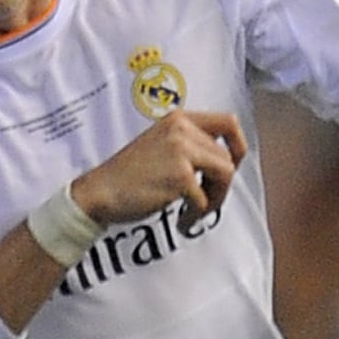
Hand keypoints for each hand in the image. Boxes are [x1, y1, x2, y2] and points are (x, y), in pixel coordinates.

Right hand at [73, 111, 250, 230]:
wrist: (100, 191)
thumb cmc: (126, 175)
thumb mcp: (160, 145)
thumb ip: (189, 145)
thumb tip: (222, 162)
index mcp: (178, 119)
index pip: (227, 122)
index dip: (238, 144)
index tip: (235, 162)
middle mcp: (181, 130)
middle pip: (226, 157)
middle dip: (221, 184)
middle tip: (205, 200)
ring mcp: (181, 152)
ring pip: (225, 175)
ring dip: (215, 198)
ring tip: (197, 210)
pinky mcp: (180, 177)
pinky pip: (205, 199)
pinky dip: (196, 214)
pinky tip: (182, 218)